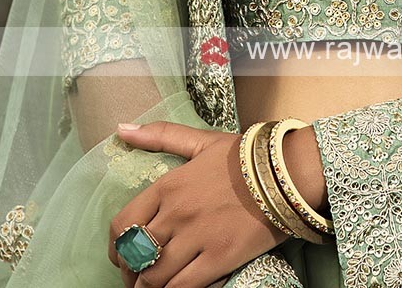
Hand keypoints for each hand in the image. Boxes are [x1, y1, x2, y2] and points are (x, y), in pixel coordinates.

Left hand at [109, 121, 290, 287]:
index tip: (121, 255)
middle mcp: (176, 213)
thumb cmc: (244, 157)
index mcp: (169, 185)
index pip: (122, 224)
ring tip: (155, 286)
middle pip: (135, 256)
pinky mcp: (219, 259)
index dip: (115, 247)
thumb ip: (161, 135)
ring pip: (154, 278)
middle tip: (138, 276)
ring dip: (148, 287)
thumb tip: (121, 129)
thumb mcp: (202, 141)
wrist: (287, 172)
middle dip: (131, 272)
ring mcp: (196, 238)